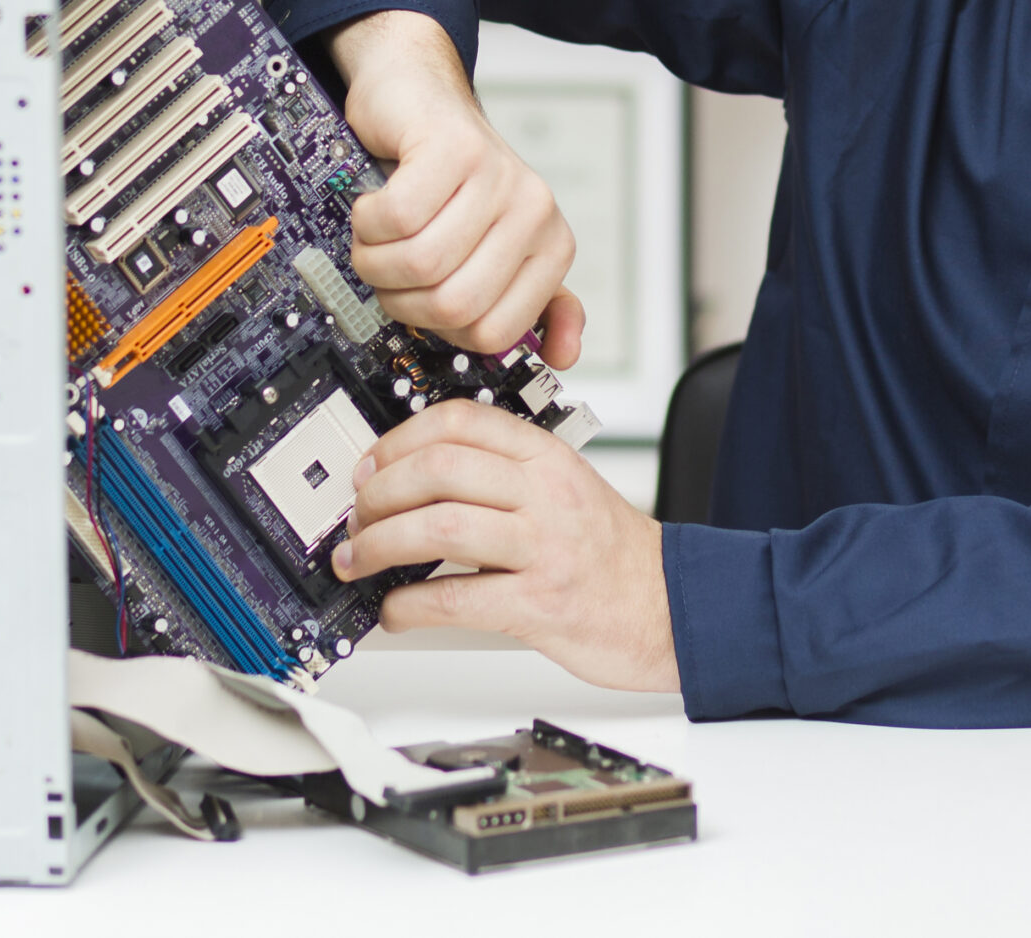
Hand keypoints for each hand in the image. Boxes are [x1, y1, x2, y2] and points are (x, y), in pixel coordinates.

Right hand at [329, 10, 583, 365]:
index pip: (492, 333)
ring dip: (377, 259)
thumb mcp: (497, 245)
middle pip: (454, 304)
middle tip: (391, 267)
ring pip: (421, 263)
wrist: (415, 98)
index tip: (425, 297)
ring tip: (379, 235)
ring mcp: (497, 175)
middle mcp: (534, 211)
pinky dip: (368, 221)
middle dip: (402, 297)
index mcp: (551, 248)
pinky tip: (374, 204)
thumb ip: (531, 300)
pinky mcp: (454, 147)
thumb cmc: (448, 179)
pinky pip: (396, 218)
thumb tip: (564, 355)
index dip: (440, 326)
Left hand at [333, 399, 679, 692]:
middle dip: (378, 495)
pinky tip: (395, 609)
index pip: (460, 421)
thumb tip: (417, 479)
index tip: (370, 467)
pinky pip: (456, 598)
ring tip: (358, 562)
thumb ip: (506, 474)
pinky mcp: (541, 603)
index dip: (398, 440)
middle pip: (438, 469)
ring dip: (380, 546)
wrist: (673, 607)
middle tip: (357, 519)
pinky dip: (410, 604)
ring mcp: (545, 547)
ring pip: (439, 528)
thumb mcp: (567, 489)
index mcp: (547, 456)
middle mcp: (546, 493)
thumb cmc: (612, 554)